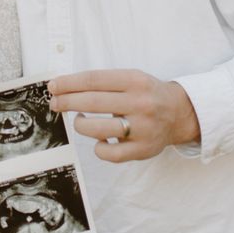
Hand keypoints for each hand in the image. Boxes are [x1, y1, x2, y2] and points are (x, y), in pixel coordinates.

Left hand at [48, 69, 199, 162]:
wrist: (179, 113)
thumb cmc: (146, 94)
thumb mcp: (131, 78)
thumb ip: (103, 82)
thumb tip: (64, 88)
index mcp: (135, 81)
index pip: (94, 80)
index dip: (69, 83)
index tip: (53, 86)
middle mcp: (141, 103)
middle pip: (92, 102)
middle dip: (66, 102)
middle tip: (55, 103)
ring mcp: (143, 128)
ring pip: (97, 129)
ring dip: (80, 124)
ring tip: (79, 120)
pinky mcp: (143, 150)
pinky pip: (109, 154)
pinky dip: (98, 148)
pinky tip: (100, 140)